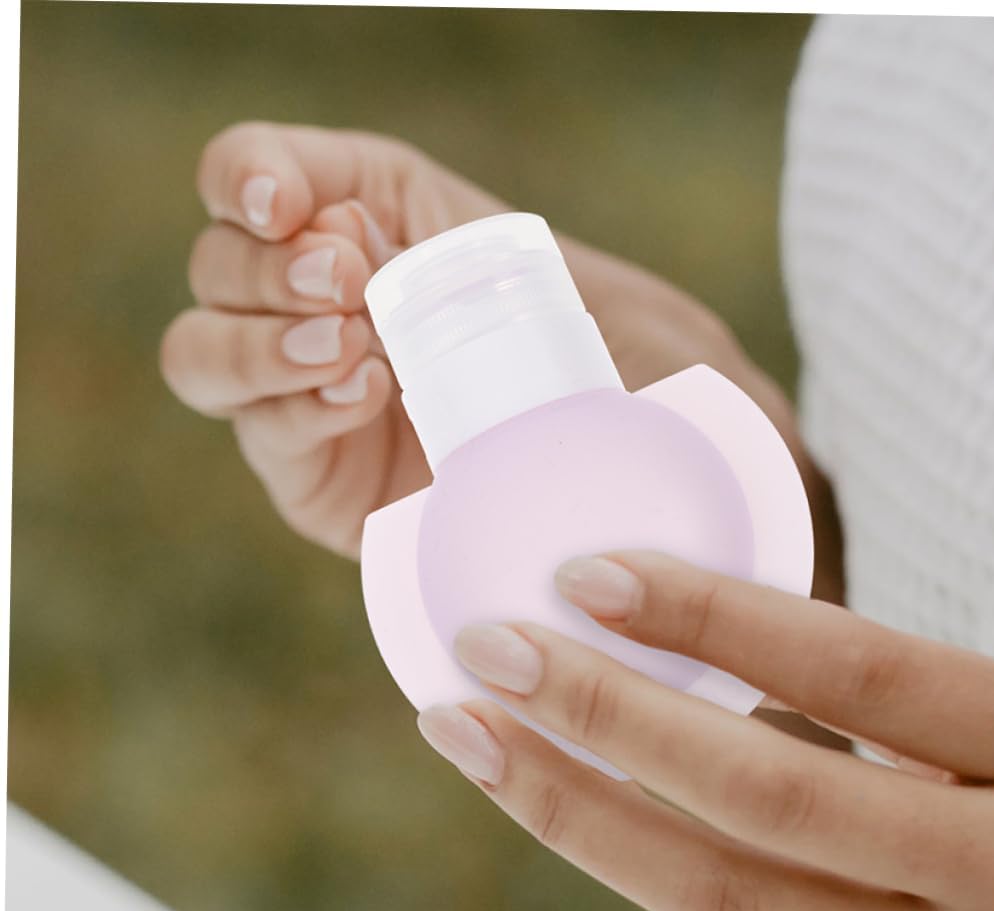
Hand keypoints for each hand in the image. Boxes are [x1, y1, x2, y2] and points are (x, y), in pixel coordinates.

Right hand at [160, 123, 820, 564]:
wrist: (630, 495)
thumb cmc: (633, 379)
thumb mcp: (616, 302)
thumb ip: (567, 278)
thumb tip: (515, 262)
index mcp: (379, 228)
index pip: (262, 177)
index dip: (253, 175)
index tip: (292, 202)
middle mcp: (324, 304)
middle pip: (220, 265)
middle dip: (268, 268)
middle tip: (349, 283)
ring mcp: (306, 393)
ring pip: (203, 351)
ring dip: (260, 343)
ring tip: (351, 347)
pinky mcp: (310, 474)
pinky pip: (258, 434)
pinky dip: (293, 410)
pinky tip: (361, 396)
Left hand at [416, 551, 993, 910]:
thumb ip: (911, 703)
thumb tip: (718, 654)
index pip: (857, 669)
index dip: (709, 618)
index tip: (585, 574)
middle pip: (766, 792)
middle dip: (603, 714)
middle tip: (487, 651)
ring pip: (726, 897)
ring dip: (578, 813)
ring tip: (475, 738)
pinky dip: (647, 874)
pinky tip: (572, 812)